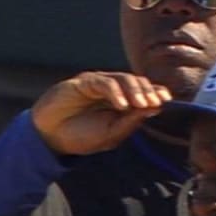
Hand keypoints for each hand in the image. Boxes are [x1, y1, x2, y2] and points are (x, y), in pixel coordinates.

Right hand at [30, 71, 171, 155]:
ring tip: (140, 104)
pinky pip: (104, 82)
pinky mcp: (83, 82)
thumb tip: (155, 107)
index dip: (156, 93)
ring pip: (123, 78)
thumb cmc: (80, 136)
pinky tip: (121, 105)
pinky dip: (115, 92)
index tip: (165, 100)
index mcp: (121, 103)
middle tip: (154, 103)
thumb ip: (131, 121)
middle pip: (137, 82)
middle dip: (148, 92)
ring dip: (135, 91)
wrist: (50, 137)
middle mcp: (112, 90)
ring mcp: (98, 84)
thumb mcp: (111, 134)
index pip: (143, 93)